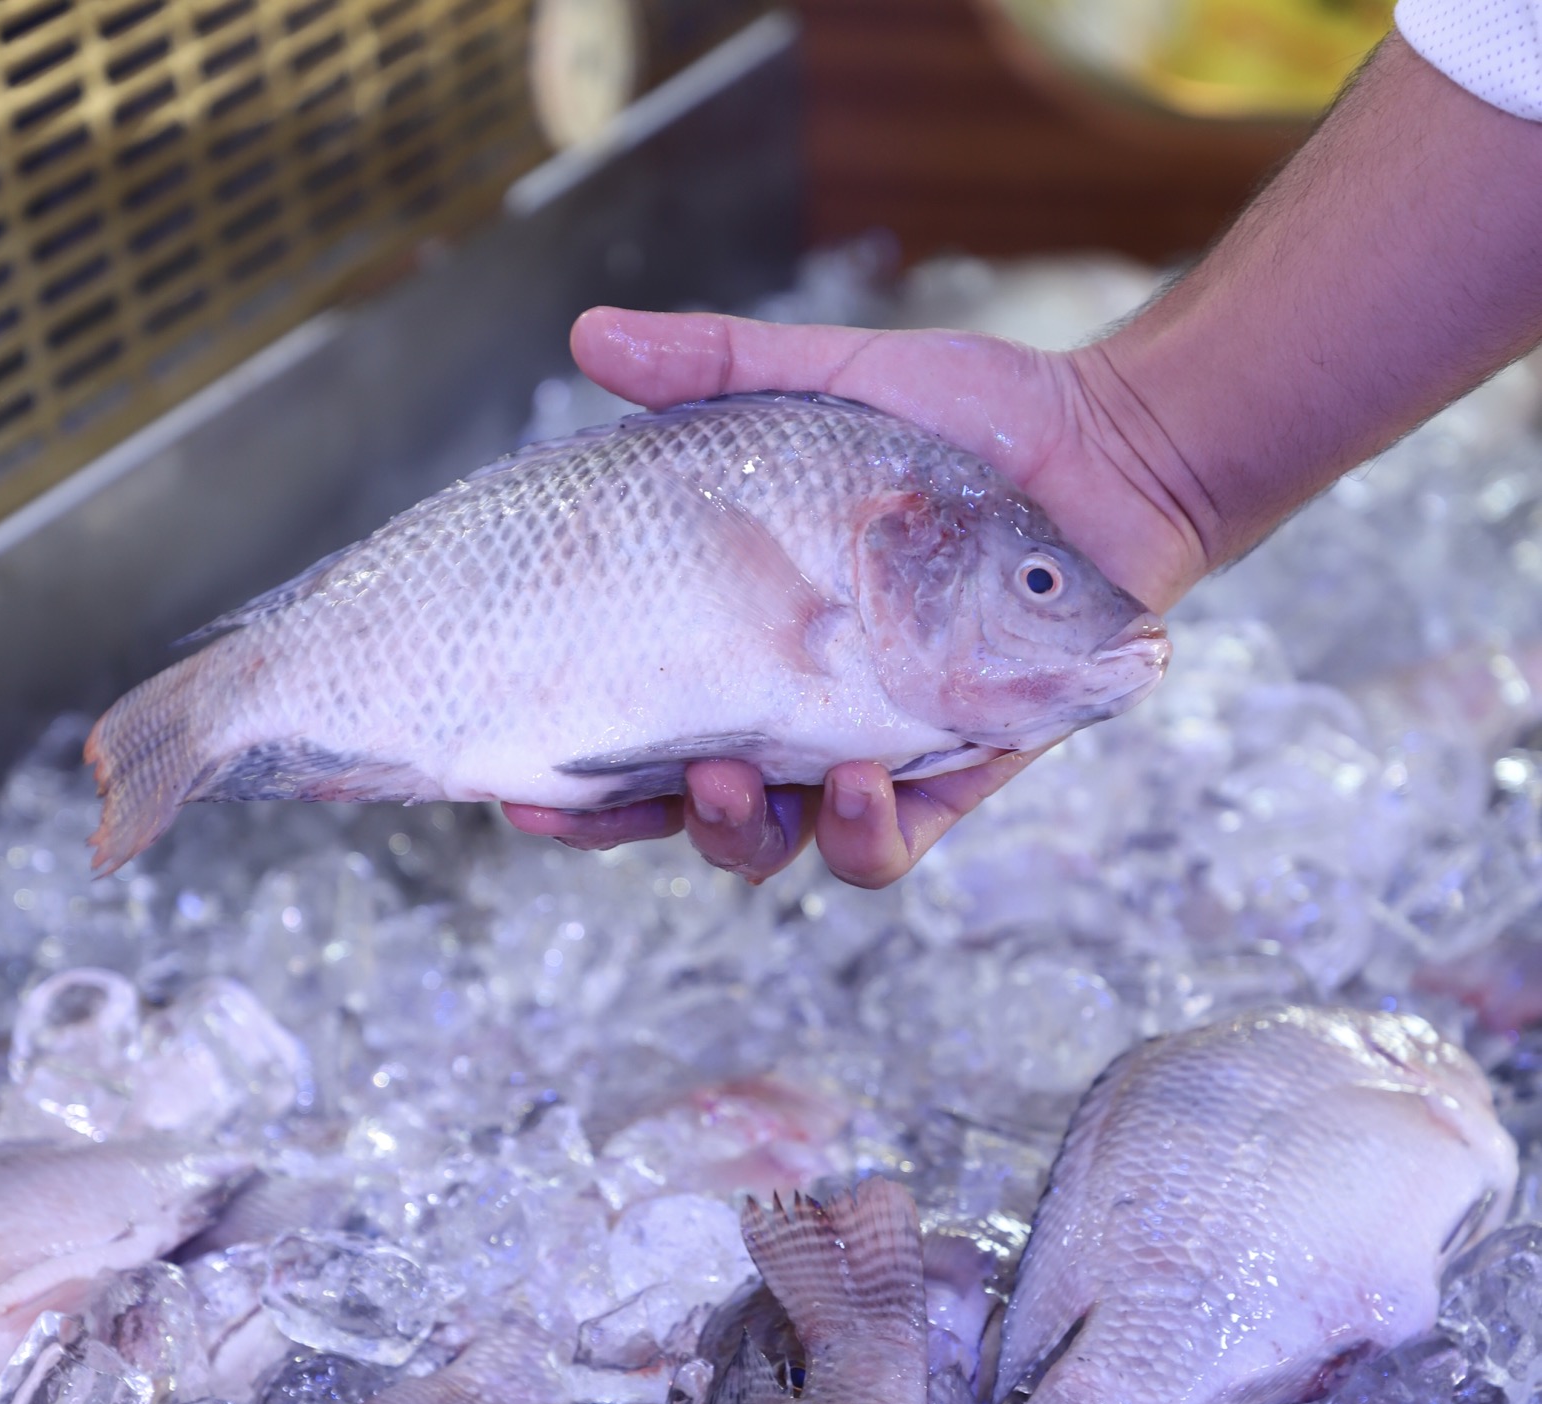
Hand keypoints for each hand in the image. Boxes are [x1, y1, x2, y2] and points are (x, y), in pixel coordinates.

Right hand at [503, 311, 1204, 886]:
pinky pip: (891, 847)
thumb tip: (587, 336)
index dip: (572, 780)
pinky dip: (862, 834)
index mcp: (741, 648)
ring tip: (729, 777)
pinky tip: (854, 779)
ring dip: (736, 833)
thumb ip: (715, 369)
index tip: (516, 777)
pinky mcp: (952, 775)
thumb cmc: (963, 424)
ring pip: (776, 847)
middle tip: (608, 795)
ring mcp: (868, 755)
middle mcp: (791, 717)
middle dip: (638, 822)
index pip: (634, 733)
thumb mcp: (826, 384)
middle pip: (688, 813)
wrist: (1107, 455)